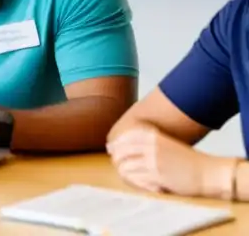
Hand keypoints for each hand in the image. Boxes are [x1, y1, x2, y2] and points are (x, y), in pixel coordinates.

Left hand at [108, 123, 235, 198]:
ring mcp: (153, 161)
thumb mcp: (166, 144)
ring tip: (128, 176)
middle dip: (116, 159)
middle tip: (117, 164)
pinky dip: (135, 182)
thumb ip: (148, 143)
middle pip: (121, 151)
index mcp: (152, 136)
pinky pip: (136, 179)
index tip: (111, 149)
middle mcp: (150, 146)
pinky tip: (139, 184)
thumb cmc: (189, 161)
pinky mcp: (157, 176)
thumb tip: (124, 146)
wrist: (209, 172)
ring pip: (126, 167)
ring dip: (124, 172)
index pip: (125, 137)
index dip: (116, 144)